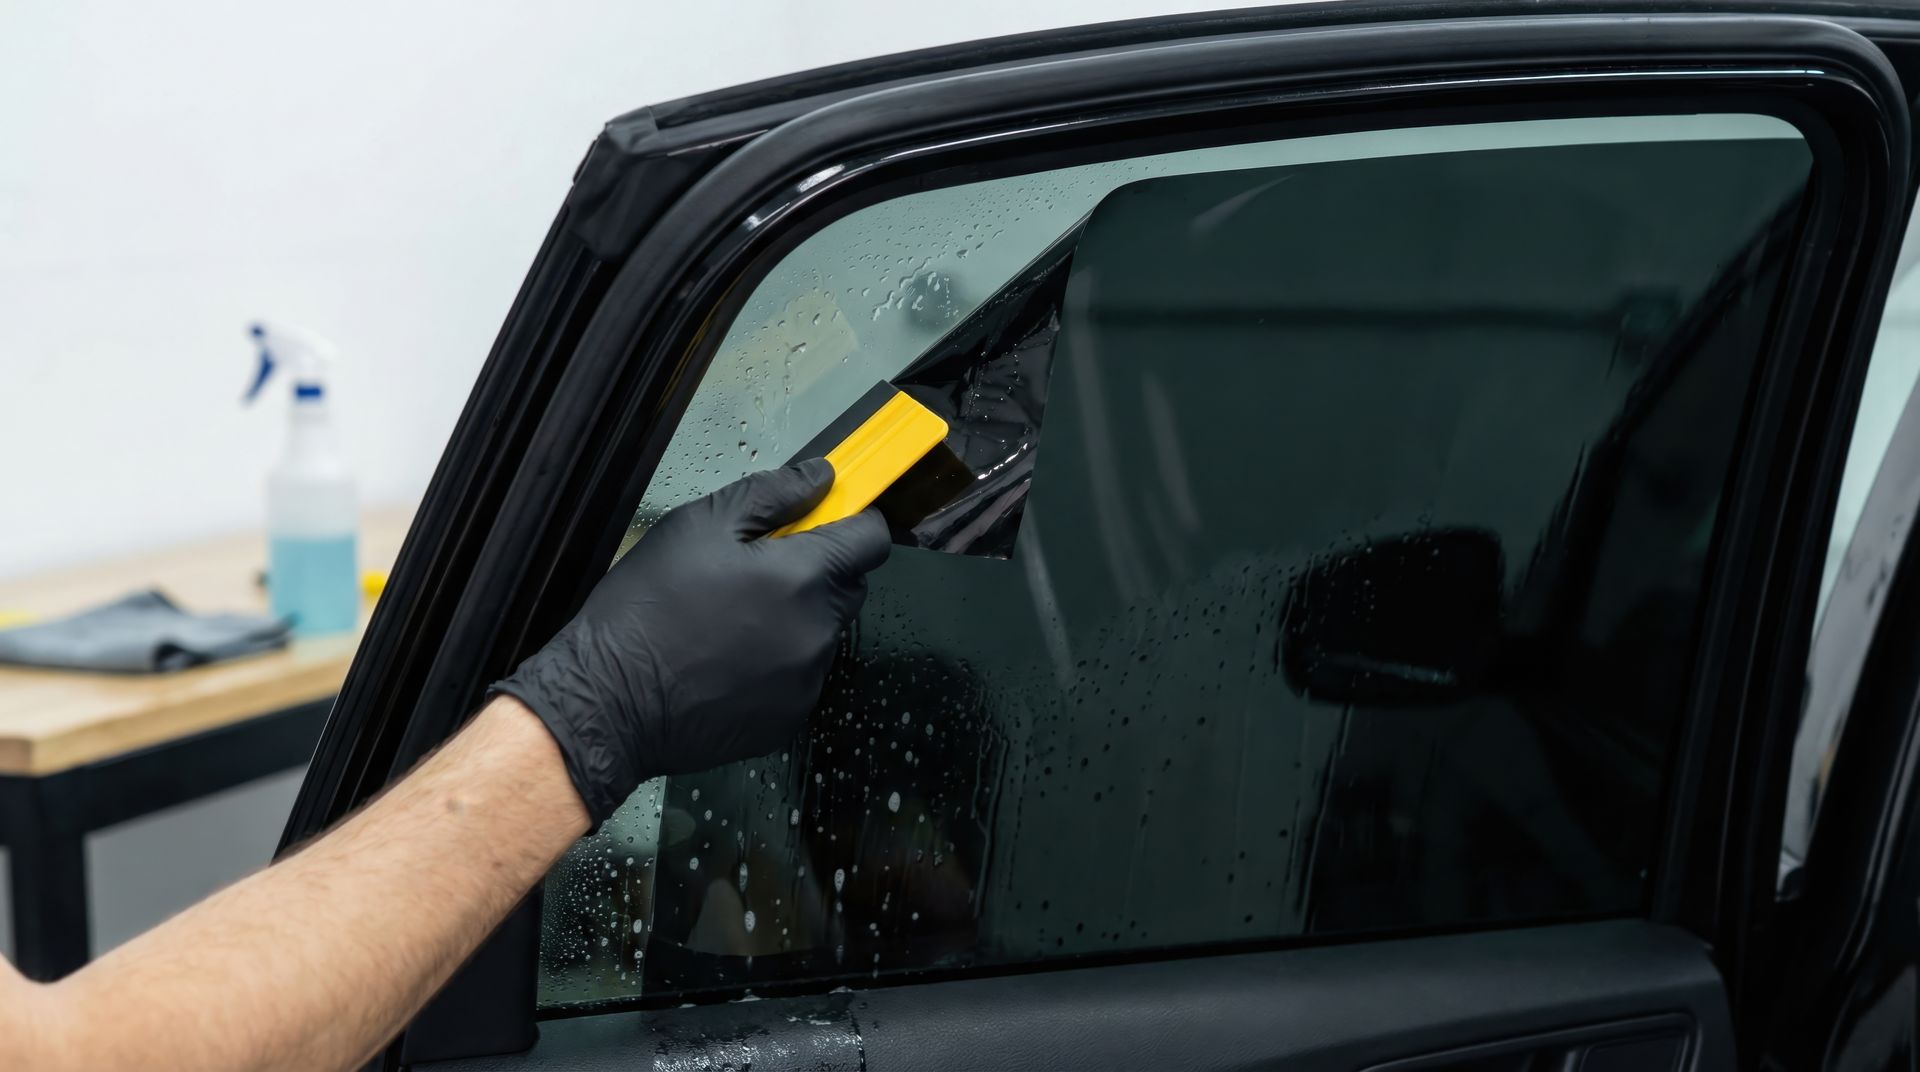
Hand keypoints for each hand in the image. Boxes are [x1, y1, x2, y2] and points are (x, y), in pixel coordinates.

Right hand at [492, 459, 890, 823]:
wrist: (608, 701)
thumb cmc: (646, 608)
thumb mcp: (698, 526)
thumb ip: (771, 494)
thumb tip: (821, 477)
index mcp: (803, 577)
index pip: (872, 540)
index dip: (853, 523)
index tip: (826, 520)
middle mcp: (818, 632)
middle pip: (850, 586)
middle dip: (820, 571)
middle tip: (759, 570)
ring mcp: (807, 681)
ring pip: (824, 632)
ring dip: (798, 618)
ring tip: (733, 619)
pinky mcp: (789, 718)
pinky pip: (801, 676)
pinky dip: (779, 663)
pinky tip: (728, 660)